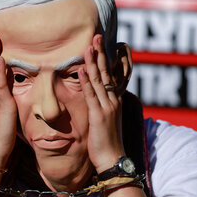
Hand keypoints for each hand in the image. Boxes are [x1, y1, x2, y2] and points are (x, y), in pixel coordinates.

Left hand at [79, 34, 124, 173]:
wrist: (113, 160)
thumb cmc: (107, 143)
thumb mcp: (106, 122)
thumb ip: (102, 109)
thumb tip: (96, 102)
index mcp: (115, 102)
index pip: (111, 76)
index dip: (106, 59)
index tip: (101, 45)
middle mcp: (113, 101)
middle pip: (106, 73)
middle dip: (101, 54)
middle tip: (96, 36)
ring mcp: (107, 107)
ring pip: (99, 80)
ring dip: (93, 61)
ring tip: (88, 46)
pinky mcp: (99, 115)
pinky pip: (91, 94)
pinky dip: (86, 80)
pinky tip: (82, 68)